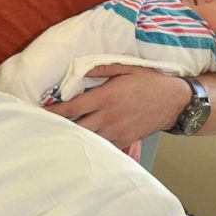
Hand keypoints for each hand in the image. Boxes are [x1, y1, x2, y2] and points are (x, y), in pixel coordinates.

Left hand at [43, 64, 190, 148]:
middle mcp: (109, 117)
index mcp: (106, 97)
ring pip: (89, 140)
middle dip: (59, 129)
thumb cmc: (149, 82)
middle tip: (43, 128)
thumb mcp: (126, 68)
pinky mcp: (125, 141)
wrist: (176, 102)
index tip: (39, 113)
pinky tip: (81, 146)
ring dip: (74, 139)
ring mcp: (117, 131)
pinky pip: (104, 147)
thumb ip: (102, 67)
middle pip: (77, 128)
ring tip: (57, 138)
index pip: (72, 107)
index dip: (54, 112)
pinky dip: (91, 147)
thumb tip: (80, 69)